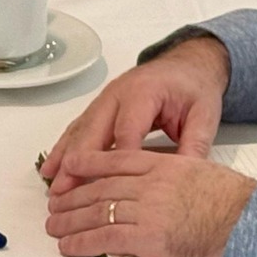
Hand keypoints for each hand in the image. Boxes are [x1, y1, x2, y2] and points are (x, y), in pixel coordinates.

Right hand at [41, 36, 230, 191]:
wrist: (187, 64)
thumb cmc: (194, 89)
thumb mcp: (204, 115)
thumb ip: (194, 146)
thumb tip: (184, 182)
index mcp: (143, 93)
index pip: (126, 131)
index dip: (118, 161)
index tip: (111, 190)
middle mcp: (117, 94)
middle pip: (93, 131)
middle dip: (78, 163)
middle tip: (65, 191)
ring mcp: (104, 100)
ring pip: (80, 130)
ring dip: (65, 157)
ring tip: (52, 184)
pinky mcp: (100, 107)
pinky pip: (79, 128)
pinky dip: (64, 148)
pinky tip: (52, 167)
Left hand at [44, 148, 256, 256]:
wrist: (256, 226)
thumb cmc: (240, 207)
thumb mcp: (205, 175)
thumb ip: (178, 176)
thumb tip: (166, 188)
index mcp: (165, 165)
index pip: (116, 160)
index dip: (88, 163)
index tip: (70, 166)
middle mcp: (151, 183)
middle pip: (100, 187)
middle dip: (72, 196)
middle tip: (55, 204)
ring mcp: (148, 210)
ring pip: (97, 211)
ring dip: (70, 220)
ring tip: (53, 226)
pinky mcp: (149, 238)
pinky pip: (105, 237)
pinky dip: (82, 241)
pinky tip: (68, 246)